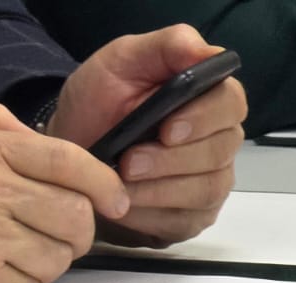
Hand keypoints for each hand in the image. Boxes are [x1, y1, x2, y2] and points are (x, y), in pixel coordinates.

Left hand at [48, 25, 246, 247]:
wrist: (66, 150)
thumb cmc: (96, 104)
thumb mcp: (120, 62)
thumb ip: (165, 48)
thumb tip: (205, 53)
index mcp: (210, 98)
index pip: (230, 105)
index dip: (203, 118)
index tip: (167, 129)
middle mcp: (218, 140)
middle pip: (219, 152)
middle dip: (172, 160)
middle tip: (129, 162)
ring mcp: (207, 181)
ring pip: (205, 190)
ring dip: (160, 190)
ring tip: (121, 185)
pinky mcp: (189, 218)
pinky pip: (184, 222)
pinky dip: (151, 216)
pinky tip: (124, 207)